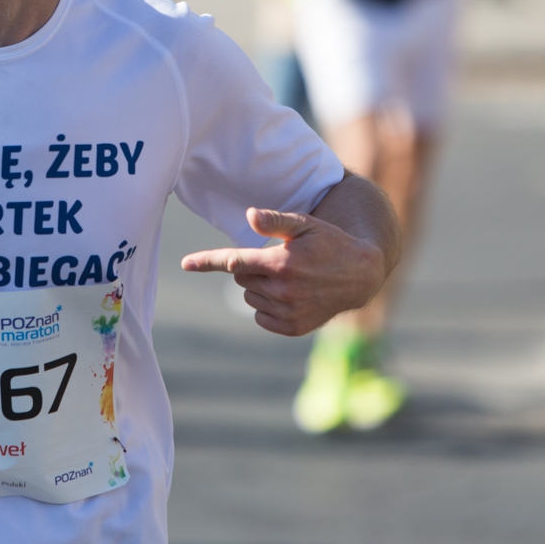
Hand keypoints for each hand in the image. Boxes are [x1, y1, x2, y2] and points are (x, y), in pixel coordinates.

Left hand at [181, 207, 387, 336]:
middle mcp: (282, 291)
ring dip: (260, 287)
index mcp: (280, 264)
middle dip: (251, 268)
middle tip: (277, 260)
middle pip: (240, 278)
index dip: (207, 261)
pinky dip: (268, 307)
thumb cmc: (328, 242)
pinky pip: (261, 317)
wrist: (359, 275)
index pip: (233, 261)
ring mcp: (288, 312)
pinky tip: (290, 296)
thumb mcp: (304, 225)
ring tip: (288, 277)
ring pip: (250, 297)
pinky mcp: (293, 328)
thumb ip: (274, 221)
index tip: (186, 264)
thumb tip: (249, 215)